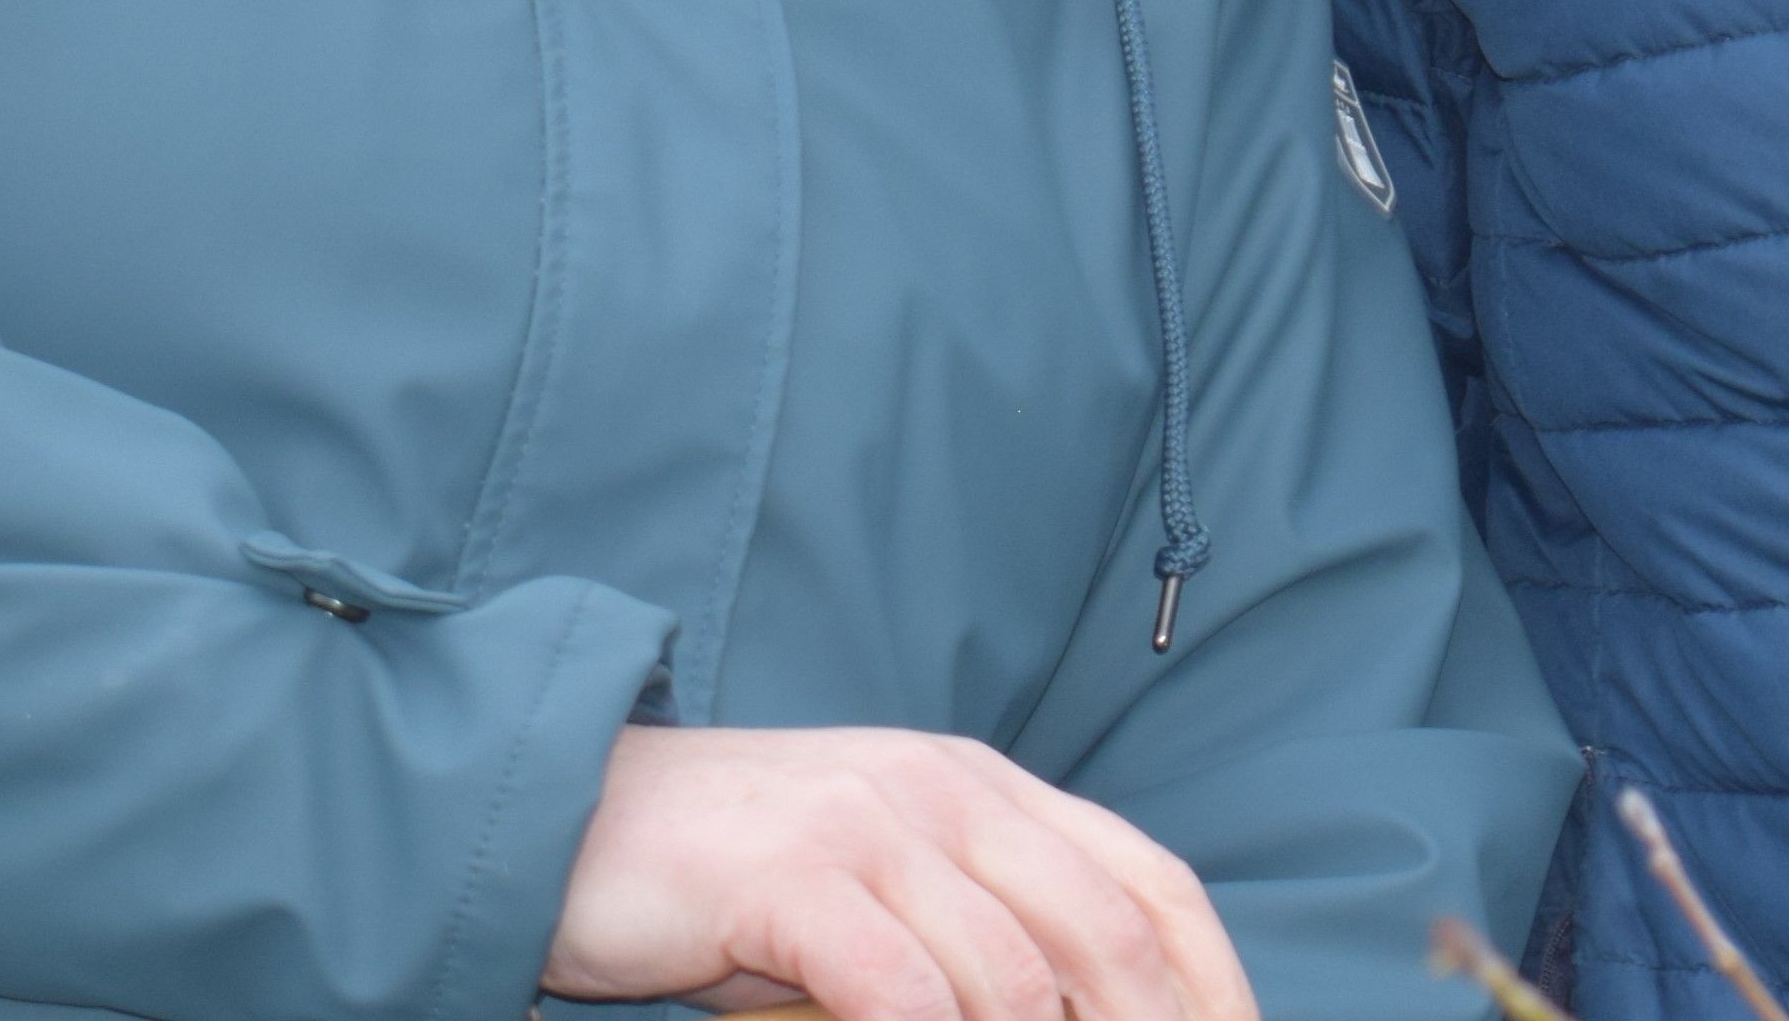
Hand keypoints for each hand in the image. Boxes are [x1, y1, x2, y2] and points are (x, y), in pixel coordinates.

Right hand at [541, 723, 1255, 1020]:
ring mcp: (874, 825)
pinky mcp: (795, 874)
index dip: (1215, 986)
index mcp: (989, 790)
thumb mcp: (881, 887)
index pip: (1153, 884)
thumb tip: (1076, 1016)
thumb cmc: (732, 880)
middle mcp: (950, 792)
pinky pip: (902, 987)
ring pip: (1017, 977)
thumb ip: (978, 937)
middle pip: (1109, 936)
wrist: (573, 815)